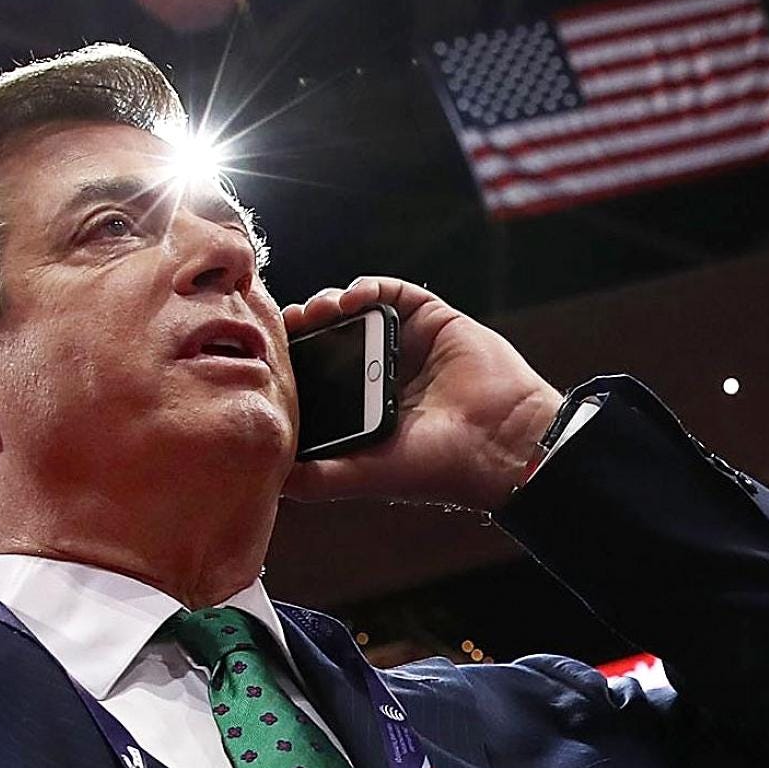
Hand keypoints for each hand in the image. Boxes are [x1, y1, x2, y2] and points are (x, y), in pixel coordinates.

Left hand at [281, 276, 562, 511]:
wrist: (498, 442)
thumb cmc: (435, 466)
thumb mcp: (363, 476)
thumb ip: (316, 478)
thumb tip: (269, 479)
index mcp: (362, 405)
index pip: (315, 373)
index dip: (291, 360)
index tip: (270, 354)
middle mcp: (380, 372)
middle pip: (327, 336)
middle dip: (303, 327)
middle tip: (287, 324)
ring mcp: (404, 343)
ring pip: (353, 310)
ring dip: (328, 304)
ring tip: (318, 312)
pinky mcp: (430, 318)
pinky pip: (390, 291)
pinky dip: (365, 287)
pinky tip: (352, 299)